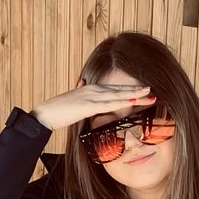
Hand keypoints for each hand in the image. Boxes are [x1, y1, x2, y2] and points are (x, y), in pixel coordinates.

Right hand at [31, 80, 154, 133]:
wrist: (45, 115)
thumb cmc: (58, 111)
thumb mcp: (74, 103)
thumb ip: (81, 95)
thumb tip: (82, 84)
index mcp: (92, 90)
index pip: (115, 90)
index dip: (131, 90)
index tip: (144, 92)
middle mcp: (94, 90)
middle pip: (120, 90)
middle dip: (138, 91)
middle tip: (154, 91)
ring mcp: (91, 96)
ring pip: (118, 94)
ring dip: (134, 94)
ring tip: (149, 93)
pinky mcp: (88, 105)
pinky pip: (108, 103)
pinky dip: (121, 101)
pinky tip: (132, 100)